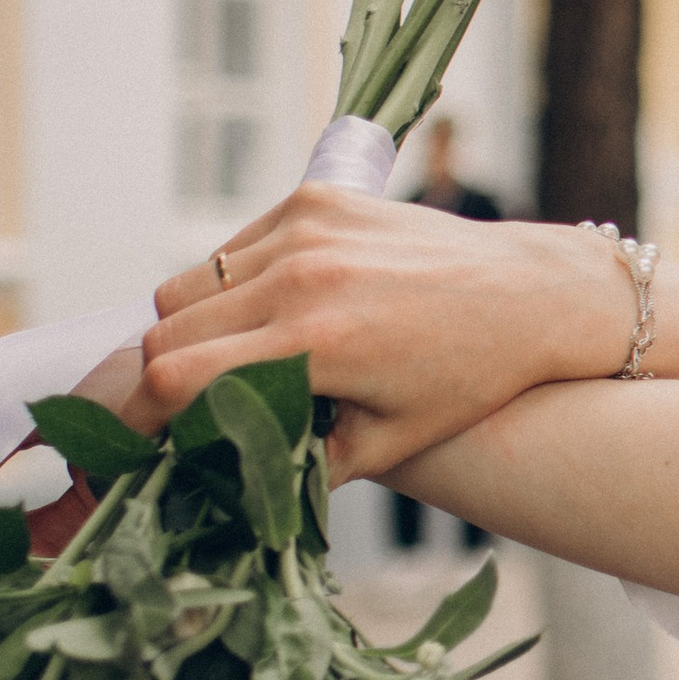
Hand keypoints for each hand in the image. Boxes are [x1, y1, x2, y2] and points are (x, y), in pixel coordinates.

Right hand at [141, 189, 632, 480]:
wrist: (534, 293)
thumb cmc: (470, 377)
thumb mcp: (389, 440)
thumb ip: (297, 462)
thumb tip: (226, 479)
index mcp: (316, 343)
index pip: (174, 375)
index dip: (144, 416)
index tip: (145, 440)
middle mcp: (302, 276)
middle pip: (166, 329)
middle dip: (164, 375)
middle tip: (186, 407)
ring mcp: (306, 229)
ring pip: (188, 285)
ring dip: (193, 327)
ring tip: (238, 358)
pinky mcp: (317, 199)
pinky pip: (232, 248)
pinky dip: (233, 282)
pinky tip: (277, 309)